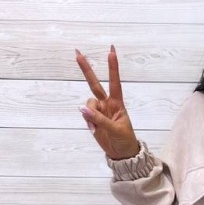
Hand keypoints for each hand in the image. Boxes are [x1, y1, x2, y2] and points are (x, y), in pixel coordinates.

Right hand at [75, 46, 140, 160]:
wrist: (122, 153)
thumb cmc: (125, 140)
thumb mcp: (116, 129)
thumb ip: (100, 119)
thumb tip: (82, 109)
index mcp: (118, 103)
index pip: (115, 82)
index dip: (113, 68)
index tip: (111, 51)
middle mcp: (107, 103)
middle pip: (94, 84)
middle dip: (86, 69)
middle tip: (77, 52)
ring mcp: (99, 110)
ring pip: (87, 104)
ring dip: (89, 115)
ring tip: (95, 127)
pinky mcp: (92, 119)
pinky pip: (85, 115)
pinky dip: (88, 122)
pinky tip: (94, 130)